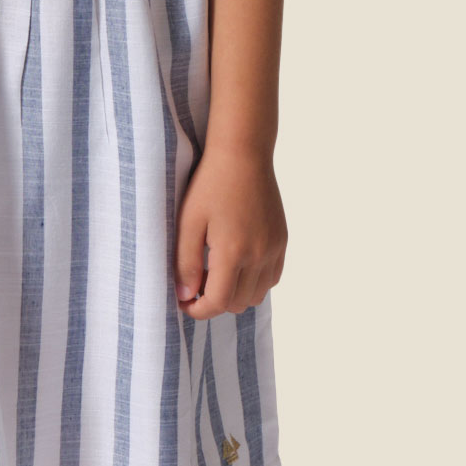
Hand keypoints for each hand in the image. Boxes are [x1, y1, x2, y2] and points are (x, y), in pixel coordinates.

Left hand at [173, 144, 285, 318]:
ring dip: (235, 294)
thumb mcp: (188, 223)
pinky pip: (271, 278)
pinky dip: (253, 282)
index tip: (184, 302)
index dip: (198, 310)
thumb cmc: (210, 185)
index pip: (219, 302)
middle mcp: (259, 255)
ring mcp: (275, 249)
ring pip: (257, 295)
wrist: (243, 155)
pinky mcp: (282, 241)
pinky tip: (236, 265)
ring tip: (215, 274)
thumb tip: (185, 296)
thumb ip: (186, 263)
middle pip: (238, 303)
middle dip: (214, 302)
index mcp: (234, 251)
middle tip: (195, 284)